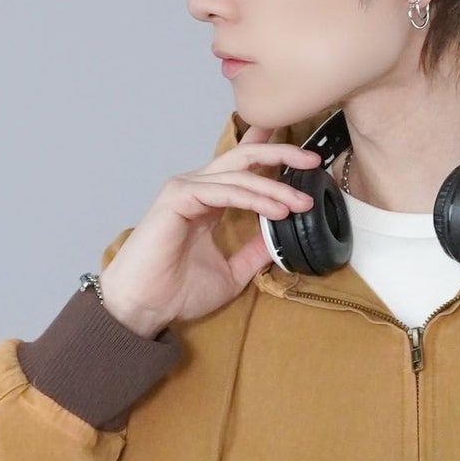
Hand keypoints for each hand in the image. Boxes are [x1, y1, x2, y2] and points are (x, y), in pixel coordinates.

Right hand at [100, 125, 324, 336]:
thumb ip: (254, 252)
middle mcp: (196, 188)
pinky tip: (276, 210)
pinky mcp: (178, 197)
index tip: (303, 157)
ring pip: (239, 176)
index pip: (242, 168)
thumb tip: (280, 237)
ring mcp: (185, 189)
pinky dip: (254, 199)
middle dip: (280, 154)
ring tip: (301, 203)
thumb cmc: (177, 291)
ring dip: (274, 187)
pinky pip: (225, 191)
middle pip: (243, 157)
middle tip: (313, 161)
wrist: (146, 307)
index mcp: (207, 200)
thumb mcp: (232, 272)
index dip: (270, 154)